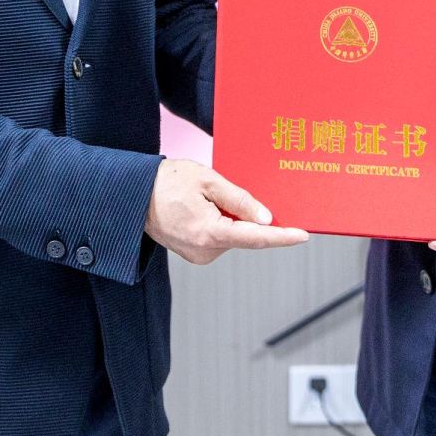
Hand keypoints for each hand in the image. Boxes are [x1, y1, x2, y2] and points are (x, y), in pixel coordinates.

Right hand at [144, 158, 308, 264]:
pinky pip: (220, 237)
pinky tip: (205, 206)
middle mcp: (205, 250)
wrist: (132, 196)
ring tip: (208, 197)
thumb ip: (239, 200)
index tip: (303, 235)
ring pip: (233, 235)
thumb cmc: (167, 182)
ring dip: (232, 218)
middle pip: (245, 235)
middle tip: (231, 192)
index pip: (255, 237)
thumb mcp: (208, 180)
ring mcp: (199, 255)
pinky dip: (222, 223)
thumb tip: (266, 218)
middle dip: (250, 216)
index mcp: (209, 232)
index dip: (282, 236)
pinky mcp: (195, 253)